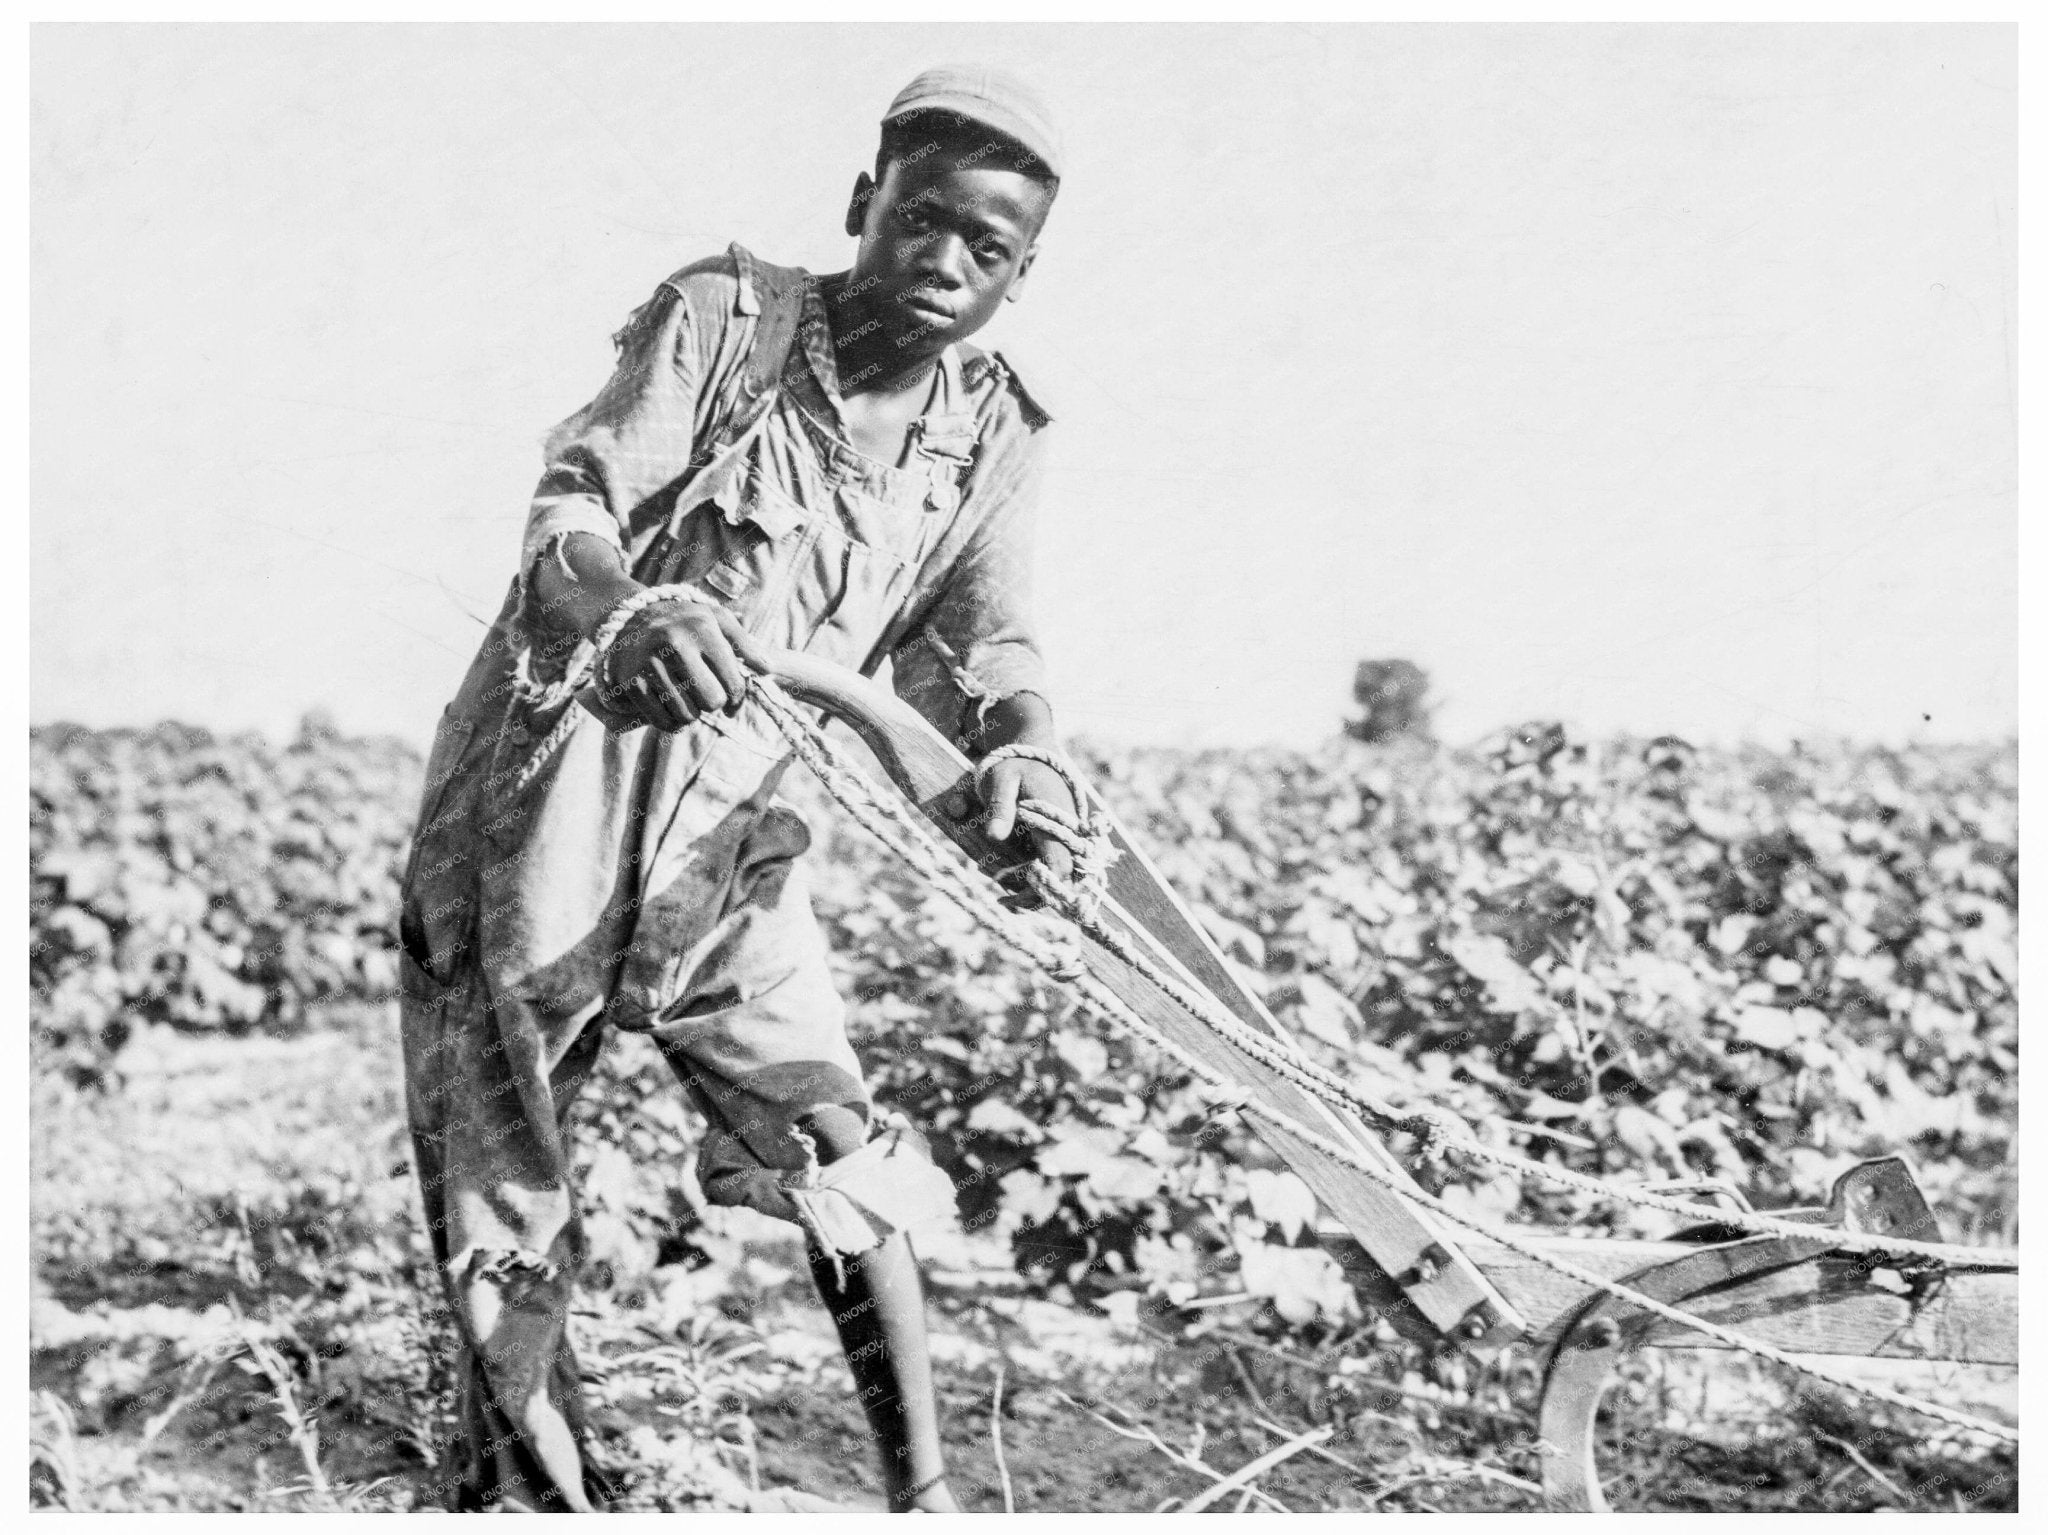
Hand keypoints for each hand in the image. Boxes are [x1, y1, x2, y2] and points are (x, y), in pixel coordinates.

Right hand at [601, 599, 770, 730]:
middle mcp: (675, 645)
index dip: (738, 697)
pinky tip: (673, 705)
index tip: (732, 698)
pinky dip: (673, 721)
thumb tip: (768, 670)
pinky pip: (664, 722)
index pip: (733, 682)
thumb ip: (746, 644)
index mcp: (701, 628)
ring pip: (688, 716)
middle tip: (707, 692)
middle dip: (714, 702)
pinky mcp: (632, 684)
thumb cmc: (686, 623)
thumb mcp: (718, 620)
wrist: (632, 620)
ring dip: (693, 712)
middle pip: (712, 702)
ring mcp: (650, 665)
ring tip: (689, 696)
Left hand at [979, 755, 1076, 888]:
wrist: (1032, 753)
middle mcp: (1068, 833)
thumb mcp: (1001, 780)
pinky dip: (1032, 878)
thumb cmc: (1015, 765)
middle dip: (1034, 896)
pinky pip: (1054, 867)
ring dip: (1031, 888)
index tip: (1010, 896)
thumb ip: (999, 807)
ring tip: (997, 884)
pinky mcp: (1061, 840)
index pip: (1060, 865)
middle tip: (1001, 900)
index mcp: (1057, 820)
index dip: (1041, 888)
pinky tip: (1004, 875)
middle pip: (1063, 879)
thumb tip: (994, 836)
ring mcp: (1067, 837)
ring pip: (1059, 876)